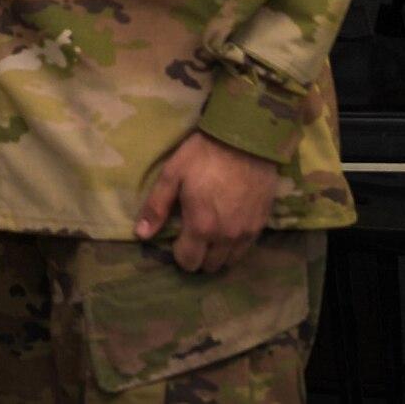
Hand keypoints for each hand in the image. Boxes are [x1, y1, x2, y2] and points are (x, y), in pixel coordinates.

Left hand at [134, 130, 278, 273]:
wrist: (245, 139)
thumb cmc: (203, 155)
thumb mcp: (172, 174)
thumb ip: (157, 207)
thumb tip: (142, 234)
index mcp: (201, 227)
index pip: (189, 262)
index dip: (179, 254)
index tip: (177, 239)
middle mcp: (226, 237)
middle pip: (211, 266)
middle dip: (199, 256)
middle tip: (193, 236)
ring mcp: (247, 232)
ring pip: (231, 260)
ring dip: (218, 253)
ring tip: (211, 234)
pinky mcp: (262, 223)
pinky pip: (247, 247)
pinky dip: (236, 244)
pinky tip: (229, 226)